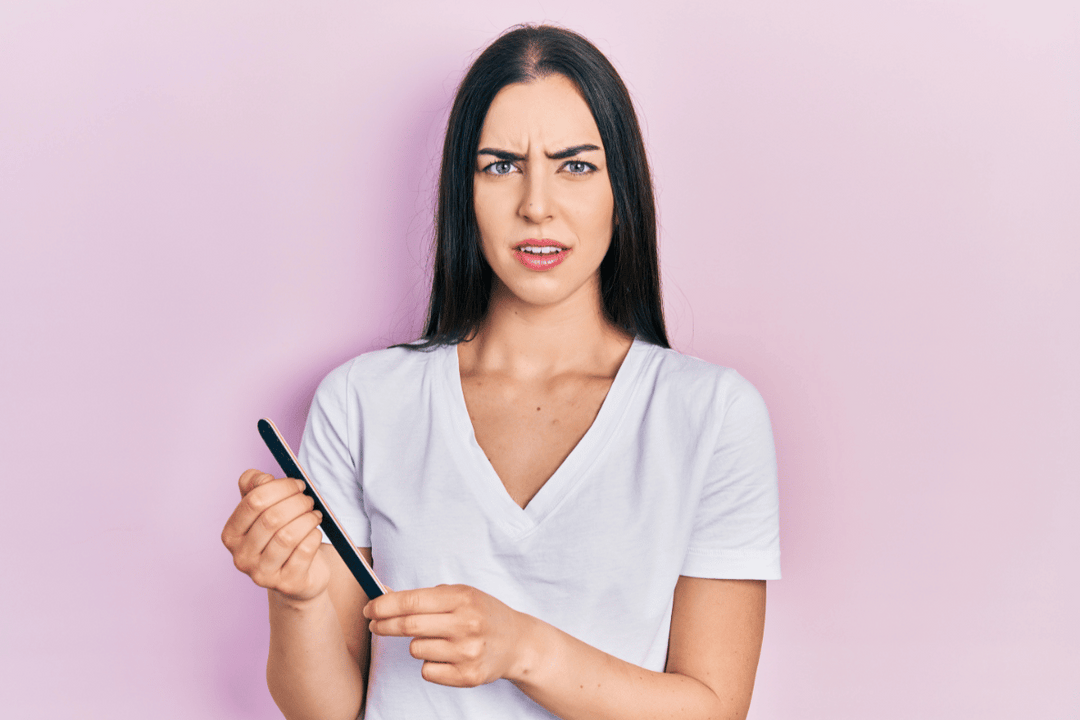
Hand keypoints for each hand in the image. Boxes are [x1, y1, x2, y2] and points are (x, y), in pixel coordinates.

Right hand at [221, 469, 328, 601]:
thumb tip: (262, 478)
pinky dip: (314, 536)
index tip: (298, 485)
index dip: (281, 487)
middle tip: (309, 500)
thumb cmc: (280, 535)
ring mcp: (262, 574)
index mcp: (231, 534)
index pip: (253, 501)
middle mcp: (241, 557)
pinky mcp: (286, 584)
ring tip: (315, 515)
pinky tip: (315, 533)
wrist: (299, 575)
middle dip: (297, 503)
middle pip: (272, 518)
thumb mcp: (264, 509)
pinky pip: (304, 551)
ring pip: (288, 536)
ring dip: (307, 519)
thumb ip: (256, 487)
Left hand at [364, 584, 533, 686]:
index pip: (412, 602)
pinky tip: (448, 656)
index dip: (384, 605)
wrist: (518, 642)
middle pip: (409, 626)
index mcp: (463, 598)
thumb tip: (384, 599)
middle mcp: (466, 624)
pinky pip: (427, 671)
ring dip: (416, 645)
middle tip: (375, 624)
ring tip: (437, 639)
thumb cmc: (483, 614)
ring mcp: (467, 652)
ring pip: (415, 650)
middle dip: (384, 625)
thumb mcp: (461, 595)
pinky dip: (430, 664)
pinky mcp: (468, 676)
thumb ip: (426, 597)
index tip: (369, 609)